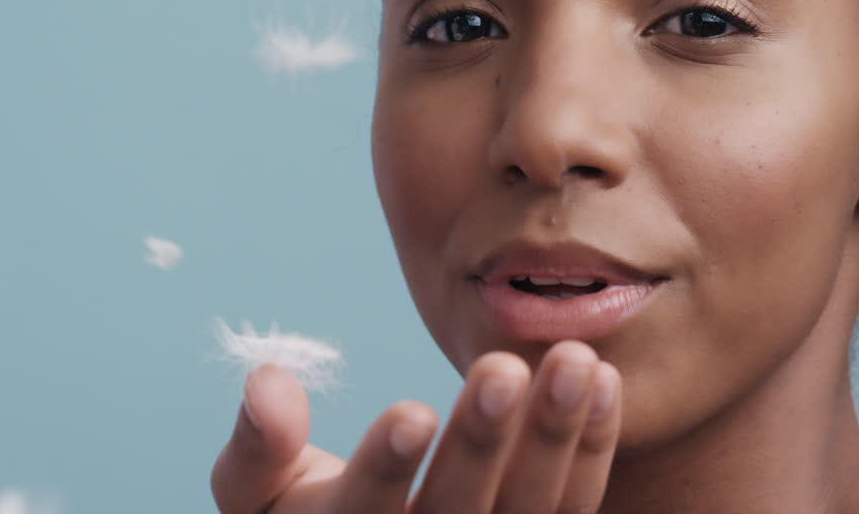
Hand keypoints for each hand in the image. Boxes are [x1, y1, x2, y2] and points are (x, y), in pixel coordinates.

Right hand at [210, 340, 622, 513]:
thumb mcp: (260, 497)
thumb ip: (256, 449)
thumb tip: (267, 381)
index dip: (384, 470)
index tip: (410, 412)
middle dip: (481, 444)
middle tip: (500, 368)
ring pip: (532, 511)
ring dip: (555, 437)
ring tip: (575, 360)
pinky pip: (575, 508)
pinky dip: (592, 449)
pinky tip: (602, 381)